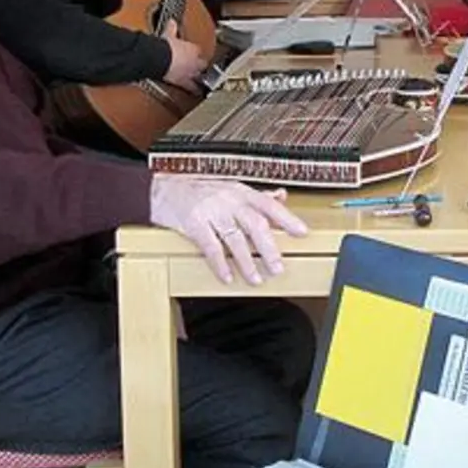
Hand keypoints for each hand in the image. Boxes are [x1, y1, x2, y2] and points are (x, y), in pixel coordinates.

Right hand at [150, 174, 308, 284]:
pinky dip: (220, 264)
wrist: (164, 189)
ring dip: (246, 261)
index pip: (269, 205)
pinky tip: (227, 276)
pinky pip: (210, 246)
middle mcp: (229, 200)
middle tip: (278, 267)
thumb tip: (282, 197)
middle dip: (269, 248)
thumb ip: (257, 196)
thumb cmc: (201, 191)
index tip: (302, 233)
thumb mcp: (232, 188)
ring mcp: (211, 211)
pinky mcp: (193, 223)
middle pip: (255, 224)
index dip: (287, 219)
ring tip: (255, 278)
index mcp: (241, 193)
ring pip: (234, 238)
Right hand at [161, 20, 207, 90]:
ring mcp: (191, 72)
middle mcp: (195, 61)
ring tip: (203, 81)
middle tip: (200, 66)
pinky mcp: (185, 82)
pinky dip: (195, 90)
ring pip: (200, 76)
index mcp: (193, 48)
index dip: (196, 52)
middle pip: (203, 64)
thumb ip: (172, 28)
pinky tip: (198, 92)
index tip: (194, 52)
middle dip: (201, 64)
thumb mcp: (169, 35)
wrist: (160, 58)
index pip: (199, 50)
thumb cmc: (164, 47)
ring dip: (201, 77)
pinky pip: (192, 87)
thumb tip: (171, 22)